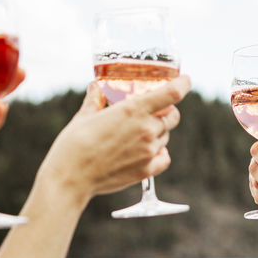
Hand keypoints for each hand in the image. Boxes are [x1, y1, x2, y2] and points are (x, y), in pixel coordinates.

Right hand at [35, 76, 189, 206]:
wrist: (71, 177)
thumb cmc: (74, 144)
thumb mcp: (85, 115)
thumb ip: (95, 99)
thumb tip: (96, 87)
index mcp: (133, 110)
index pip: (172, 93)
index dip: (183, 84)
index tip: (186, 80)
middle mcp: (146, 129)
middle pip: (173, 116)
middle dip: (167, 111)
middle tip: (157, 111)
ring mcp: (148, 151)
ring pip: (165, 136)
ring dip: (158, 132)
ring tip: (138, 134)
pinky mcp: (146, 170)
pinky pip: (164, 158)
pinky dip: (160, 153)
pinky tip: (148, 151)